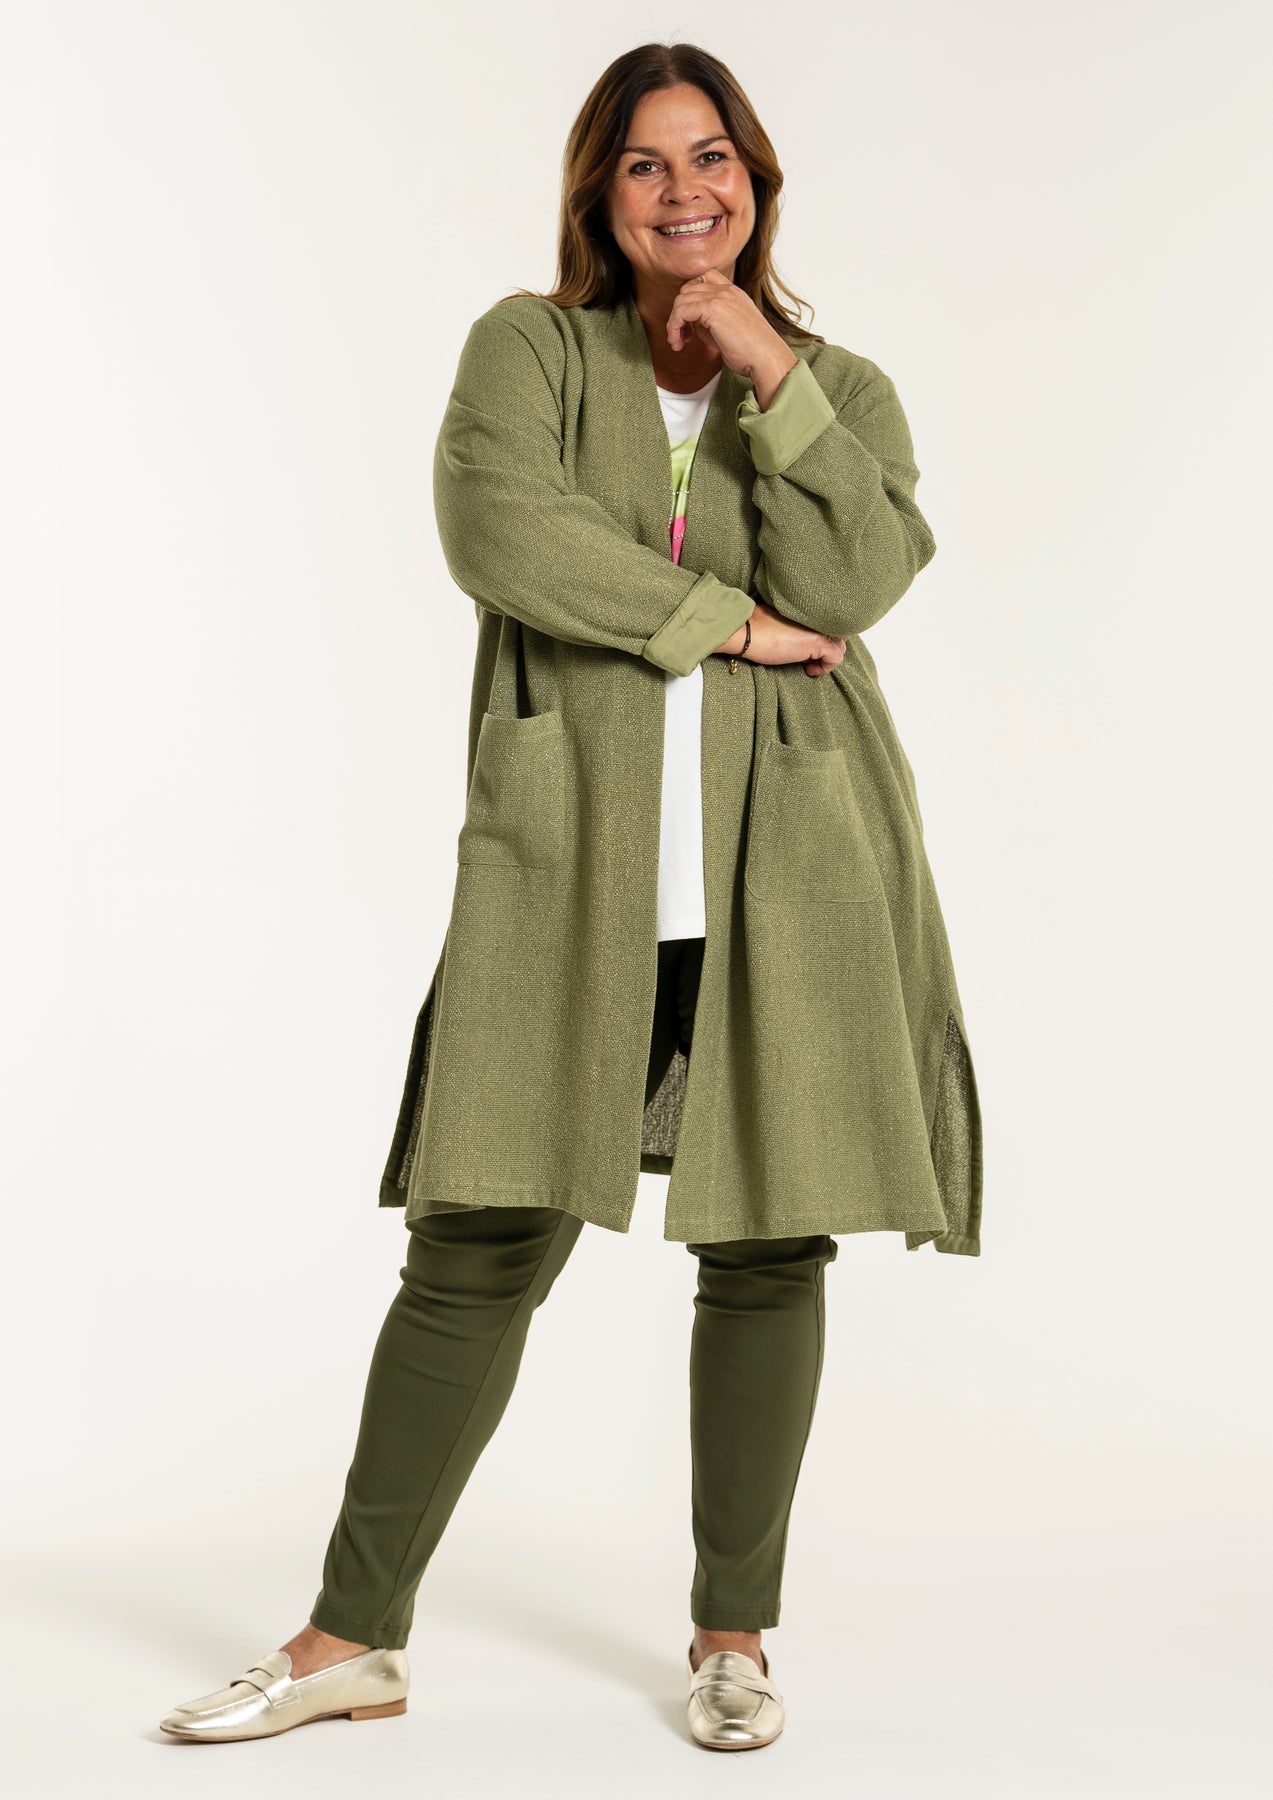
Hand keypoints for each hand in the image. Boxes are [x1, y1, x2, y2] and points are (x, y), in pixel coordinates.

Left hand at [666, 269, 797, 407]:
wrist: (766, 358)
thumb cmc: (751, 352)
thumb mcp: (727, 331)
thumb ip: (709, 322)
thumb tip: (692, 325)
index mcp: (733, 292)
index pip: (703, 279)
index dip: (690, 297)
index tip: (689, 323)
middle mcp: (726, 290)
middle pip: (687, 289)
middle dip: (678, 313)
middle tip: (680, 337)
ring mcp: (720, 296)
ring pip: (681, 299)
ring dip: (674, 322)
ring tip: (678, 343)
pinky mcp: (712, 308)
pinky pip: (682, 311)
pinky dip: (674, 326)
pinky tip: (679, 343)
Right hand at [716, 598, 846, 677]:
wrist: (746, 632)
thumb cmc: (756, 627)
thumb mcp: (783, 623)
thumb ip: (800, 627)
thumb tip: (807, 642)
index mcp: (810, 607)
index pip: (832, 621)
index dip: (825, 636)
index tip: (809, 649)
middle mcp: (819, 614)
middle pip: (840, 632)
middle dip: (829, 647)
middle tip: (810, 658)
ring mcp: (820, 627)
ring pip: (840, 645)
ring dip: (827, 658)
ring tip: (809, 664)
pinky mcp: (818, 642)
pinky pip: (836, 658)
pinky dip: (825, 668)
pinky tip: (809, 670)